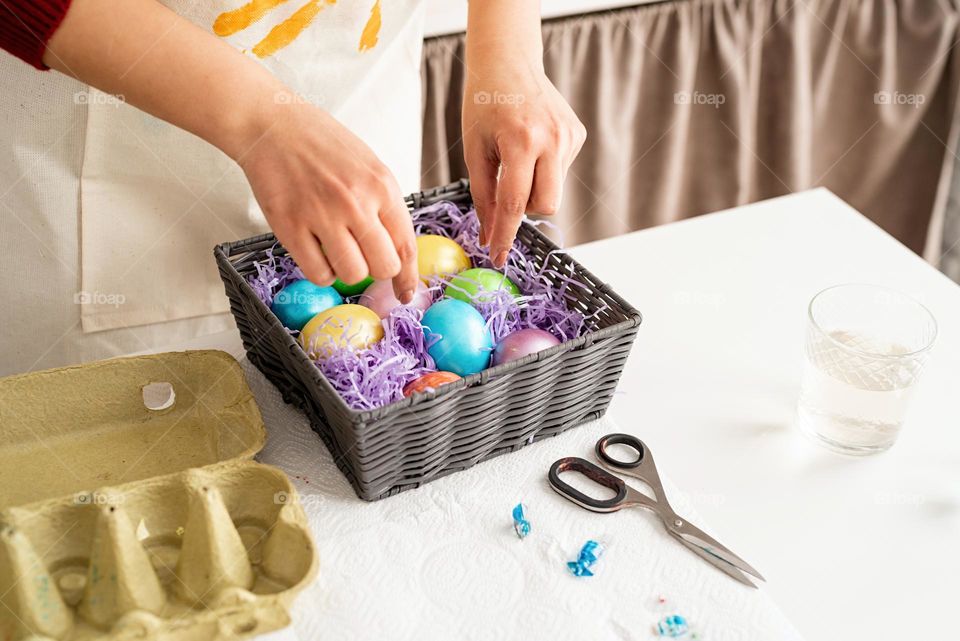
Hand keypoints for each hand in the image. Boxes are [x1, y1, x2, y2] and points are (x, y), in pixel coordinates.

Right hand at [238, 98, 417, 301]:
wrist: (272, 126)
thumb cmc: (322, 144)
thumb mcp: (369, 166)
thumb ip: (384, 205)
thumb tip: (397, 250)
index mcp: (381, 186)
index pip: (406, 245)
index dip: (408, 277)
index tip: (405, 292)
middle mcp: (355, 202)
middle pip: (383, 266)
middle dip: (377, 271)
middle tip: (364, 259)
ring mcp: (322, 216)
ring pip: (352, 274)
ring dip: (348, 272)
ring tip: (337, 251)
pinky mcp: (290, 227)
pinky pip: (318, 273)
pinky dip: (322, 272)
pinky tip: (317, 253)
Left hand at [462, 21, 585, 266]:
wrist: (508, 62)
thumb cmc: (484, 104)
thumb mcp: (475, 150)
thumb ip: (484, 196)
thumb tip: (489, 236)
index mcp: (521, 141)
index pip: (516, 203)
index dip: (506, 235)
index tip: (498, 257)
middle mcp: (551, 139)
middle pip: (547, 205)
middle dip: (526, 211)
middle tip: (507, 195)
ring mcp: (569, 136)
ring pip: (553, 190)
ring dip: (533, 187)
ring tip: (516, 156)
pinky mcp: (578, 134)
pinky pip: (559, 171)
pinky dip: (543, 169)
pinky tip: (531, 144)